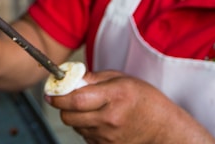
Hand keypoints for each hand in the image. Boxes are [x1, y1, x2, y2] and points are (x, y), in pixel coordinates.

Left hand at [46, 69, 214, 143]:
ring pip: (75, 126)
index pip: (75, 99)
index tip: (51, 91)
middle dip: (62, 106)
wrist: (164, 128)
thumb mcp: (122, 79)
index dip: (58, 95)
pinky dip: (85, 127)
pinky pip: (85, 136)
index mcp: (114, 96)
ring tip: (90, 108)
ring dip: (75, 116)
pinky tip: (98, 120)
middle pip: (69, 116)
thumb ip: (94, 78)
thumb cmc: (145, 100)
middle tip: (65, 97)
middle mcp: (109, 119)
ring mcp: (107, 137)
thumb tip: (70, 78)